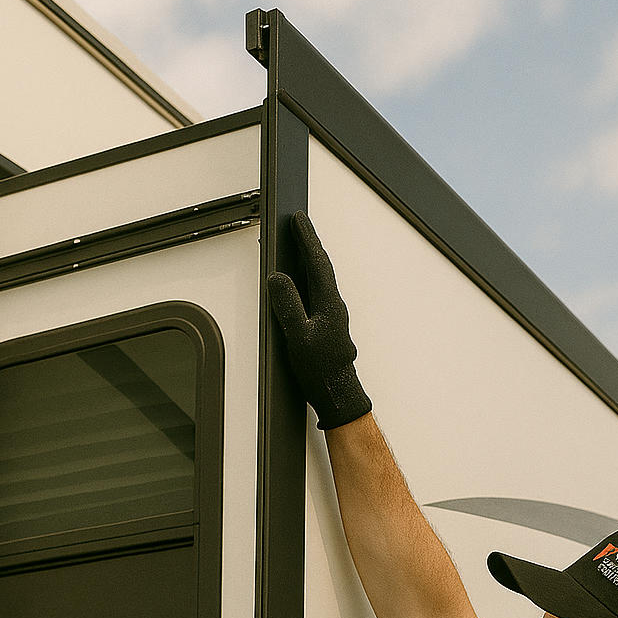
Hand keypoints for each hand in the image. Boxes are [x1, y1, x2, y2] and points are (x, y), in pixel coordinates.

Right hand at [267, 212, 372, 429]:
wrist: (338, 396)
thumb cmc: (322, 371)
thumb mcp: (298, 337)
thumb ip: (288, 305)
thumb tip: (278, 279)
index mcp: (329, 304)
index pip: (317, 263)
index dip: (307, 239)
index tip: (298, 221)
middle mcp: (335, 307)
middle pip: (321, 268)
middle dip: (309, 245)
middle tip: (299, 227)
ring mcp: (333, 318)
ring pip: (320, 281)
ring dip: (309, 262)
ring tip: (299, 249)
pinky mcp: (329, 328)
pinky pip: (318, 296)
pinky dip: (309, 282)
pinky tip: (302, 286)